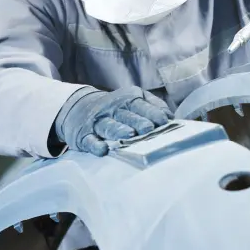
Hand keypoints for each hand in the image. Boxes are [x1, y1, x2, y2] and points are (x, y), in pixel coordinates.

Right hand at [55, 86, 173, 155]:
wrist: (78, 108)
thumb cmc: (117, 108)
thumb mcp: (135, 100)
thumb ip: (154, 106)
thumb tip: (171, 117)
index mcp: (128, 100)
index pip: (141, 105)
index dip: (152, 112)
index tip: (164, 121)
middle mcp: (112, 109)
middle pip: (127, 116)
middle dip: (138, 122)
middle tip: (149, 129)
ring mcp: (98, 122)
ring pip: (109, 126)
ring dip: (119, 131)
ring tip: (129, 136)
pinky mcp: (84, 136)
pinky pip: (90, 140)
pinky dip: (95, 145)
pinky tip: (103, 149)